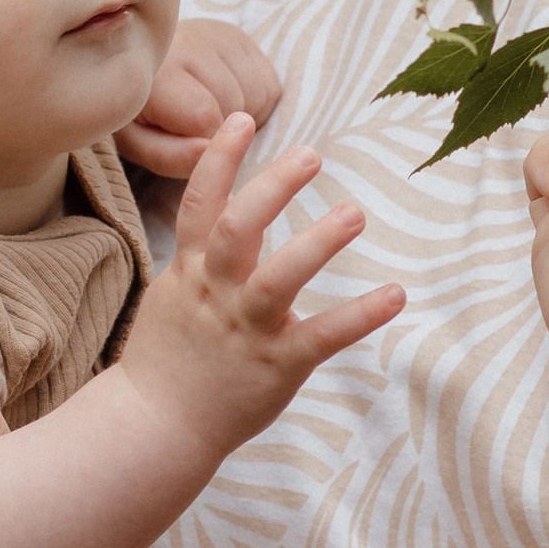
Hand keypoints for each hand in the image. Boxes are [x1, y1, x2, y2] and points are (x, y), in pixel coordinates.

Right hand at [115, 113, 402, 452]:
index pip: (199, 204)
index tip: (240, 118)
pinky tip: (395, 295)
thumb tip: (217, 215)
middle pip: (237, 229)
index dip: (219, 160)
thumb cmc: (168, 361)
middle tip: (310, 153)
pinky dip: (360, 315)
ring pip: (277, 278)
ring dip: (316, 243)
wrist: (153, 428)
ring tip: (354, 213)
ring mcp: (245, 329)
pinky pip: (322, 336)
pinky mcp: (275, 365)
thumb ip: (197, 258)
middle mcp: (216, 293)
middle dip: (272, 187)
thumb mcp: (171, 297)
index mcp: (191, 272)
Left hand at [116, 15, 283, 178]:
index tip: (184, 143)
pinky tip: (225, 99)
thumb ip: (169, 155)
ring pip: (258, 94)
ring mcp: (220, 33)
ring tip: (208, 112)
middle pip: (235, 105)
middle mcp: (191, 40)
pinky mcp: (240, 36)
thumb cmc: (137, 111)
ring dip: (242, 115)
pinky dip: (254, 103)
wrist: (132, 62)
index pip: (204, 116)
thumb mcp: (138, 144)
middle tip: (192, 126)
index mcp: (158, 68)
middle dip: (222, 129)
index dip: (203, 143)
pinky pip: (270, 84)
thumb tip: (210, 150)